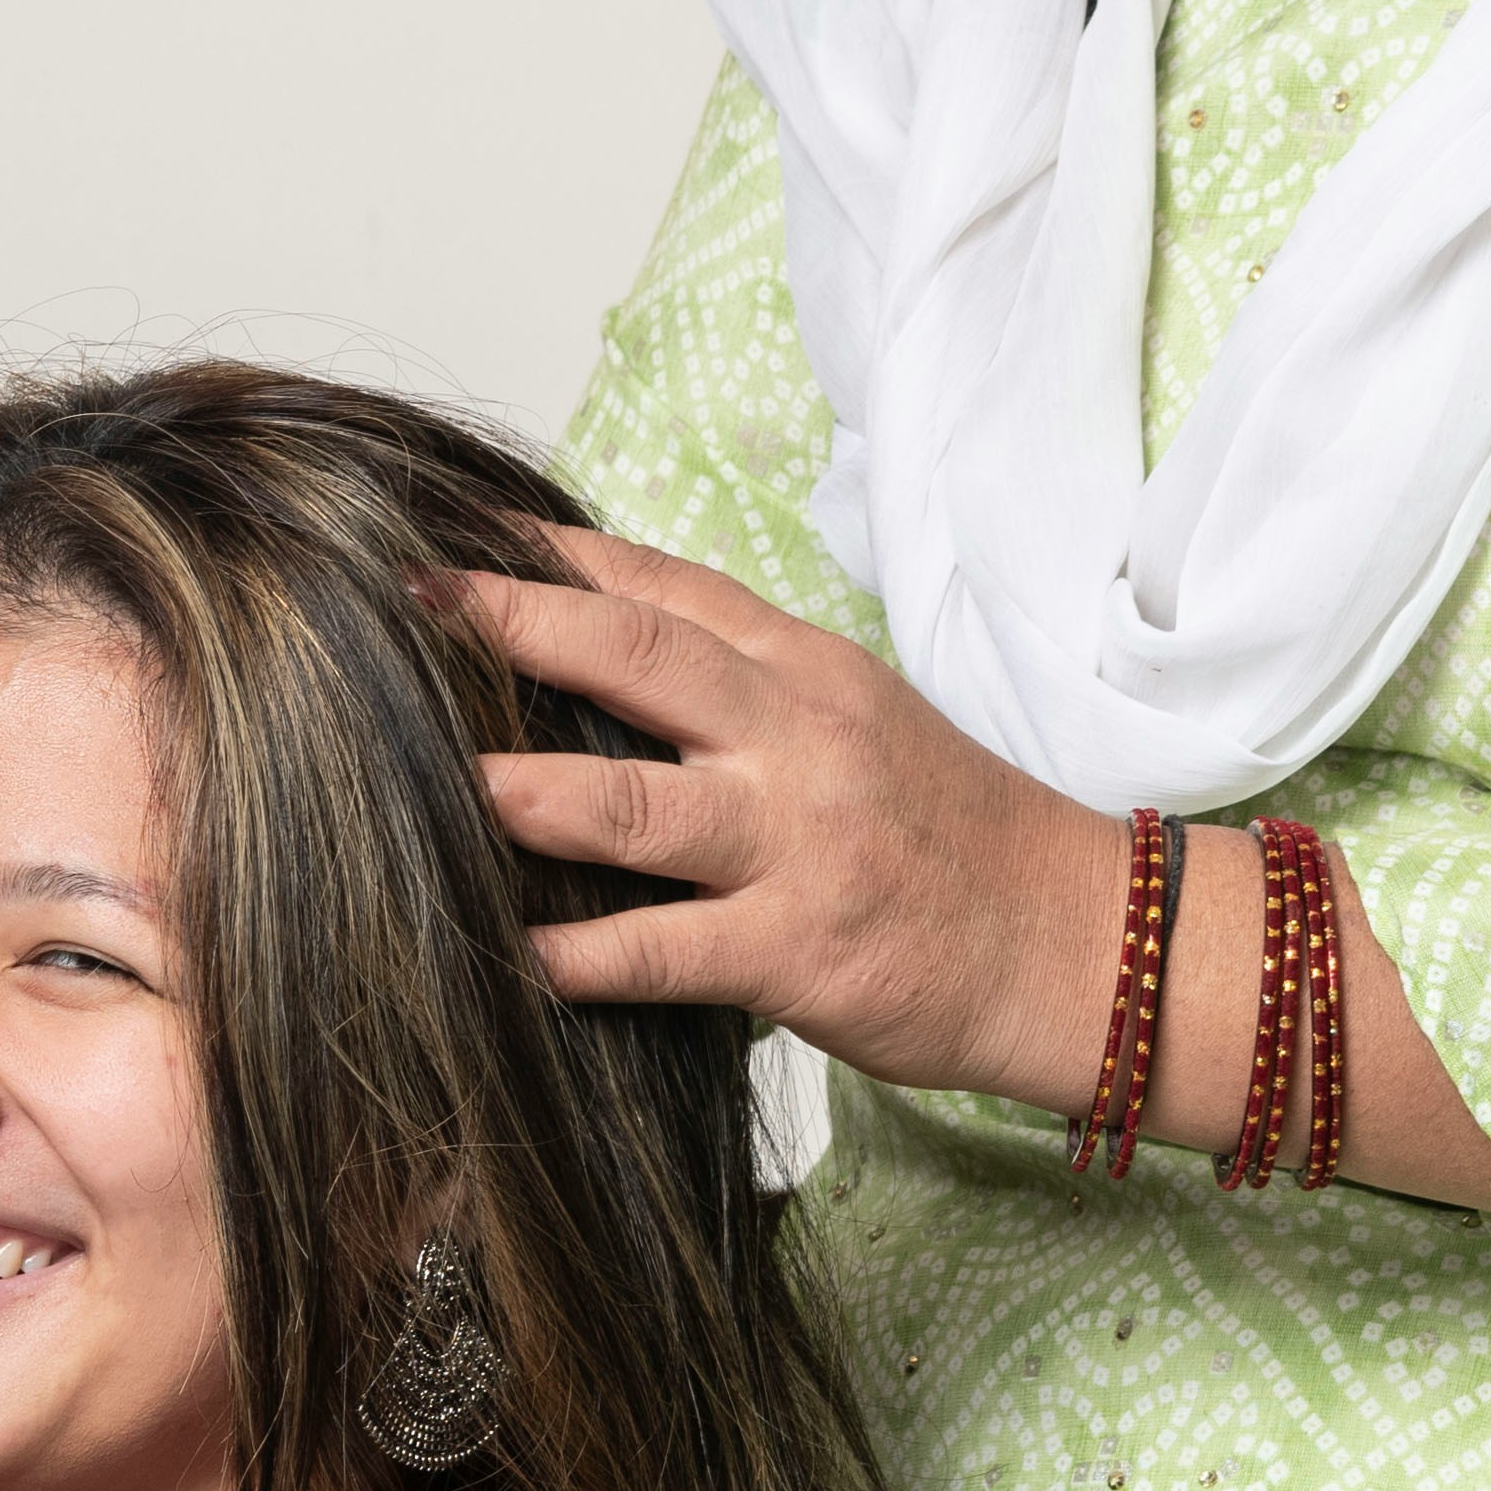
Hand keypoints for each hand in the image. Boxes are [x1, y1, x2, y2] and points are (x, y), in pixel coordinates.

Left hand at [442, 527, 1129, 1109]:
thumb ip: (745, 682)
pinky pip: (668, 949)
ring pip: (640, 805)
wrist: (1077, 942)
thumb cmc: (954, 834)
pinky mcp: (799, 949)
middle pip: (639, 660)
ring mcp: (798, 844)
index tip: (462, 535)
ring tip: (438, 781)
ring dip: (530, 795)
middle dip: (518, 627)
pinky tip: (512, 955)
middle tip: (413, 607)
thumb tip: (607, 649)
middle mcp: (798, 739)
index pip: (669, 588)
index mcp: (808, 671)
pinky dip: (584, 954)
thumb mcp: (859, 718)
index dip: (559, 556)